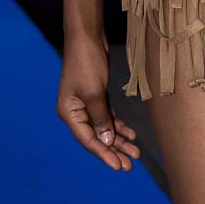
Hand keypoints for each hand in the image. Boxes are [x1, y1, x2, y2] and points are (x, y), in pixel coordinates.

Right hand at [56, 32, 140, 170]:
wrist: (87, 36)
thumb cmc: (87, 63)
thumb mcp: (95, 92)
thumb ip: (101, 118)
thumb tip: (107, 141)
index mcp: (69, 113)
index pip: (88, 140)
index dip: (104, 154)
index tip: (119, 167)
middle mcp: (76, 111)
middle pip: (97, 137)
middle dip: (114, 150)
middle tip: (131, 165)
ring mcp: (86, 103)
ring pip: (104, 127)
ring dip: (119, 139)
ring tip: (135, 152)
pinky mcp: (97, 95)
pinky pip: (108, 116)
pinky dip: (119, 124)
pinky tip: (131, 134)